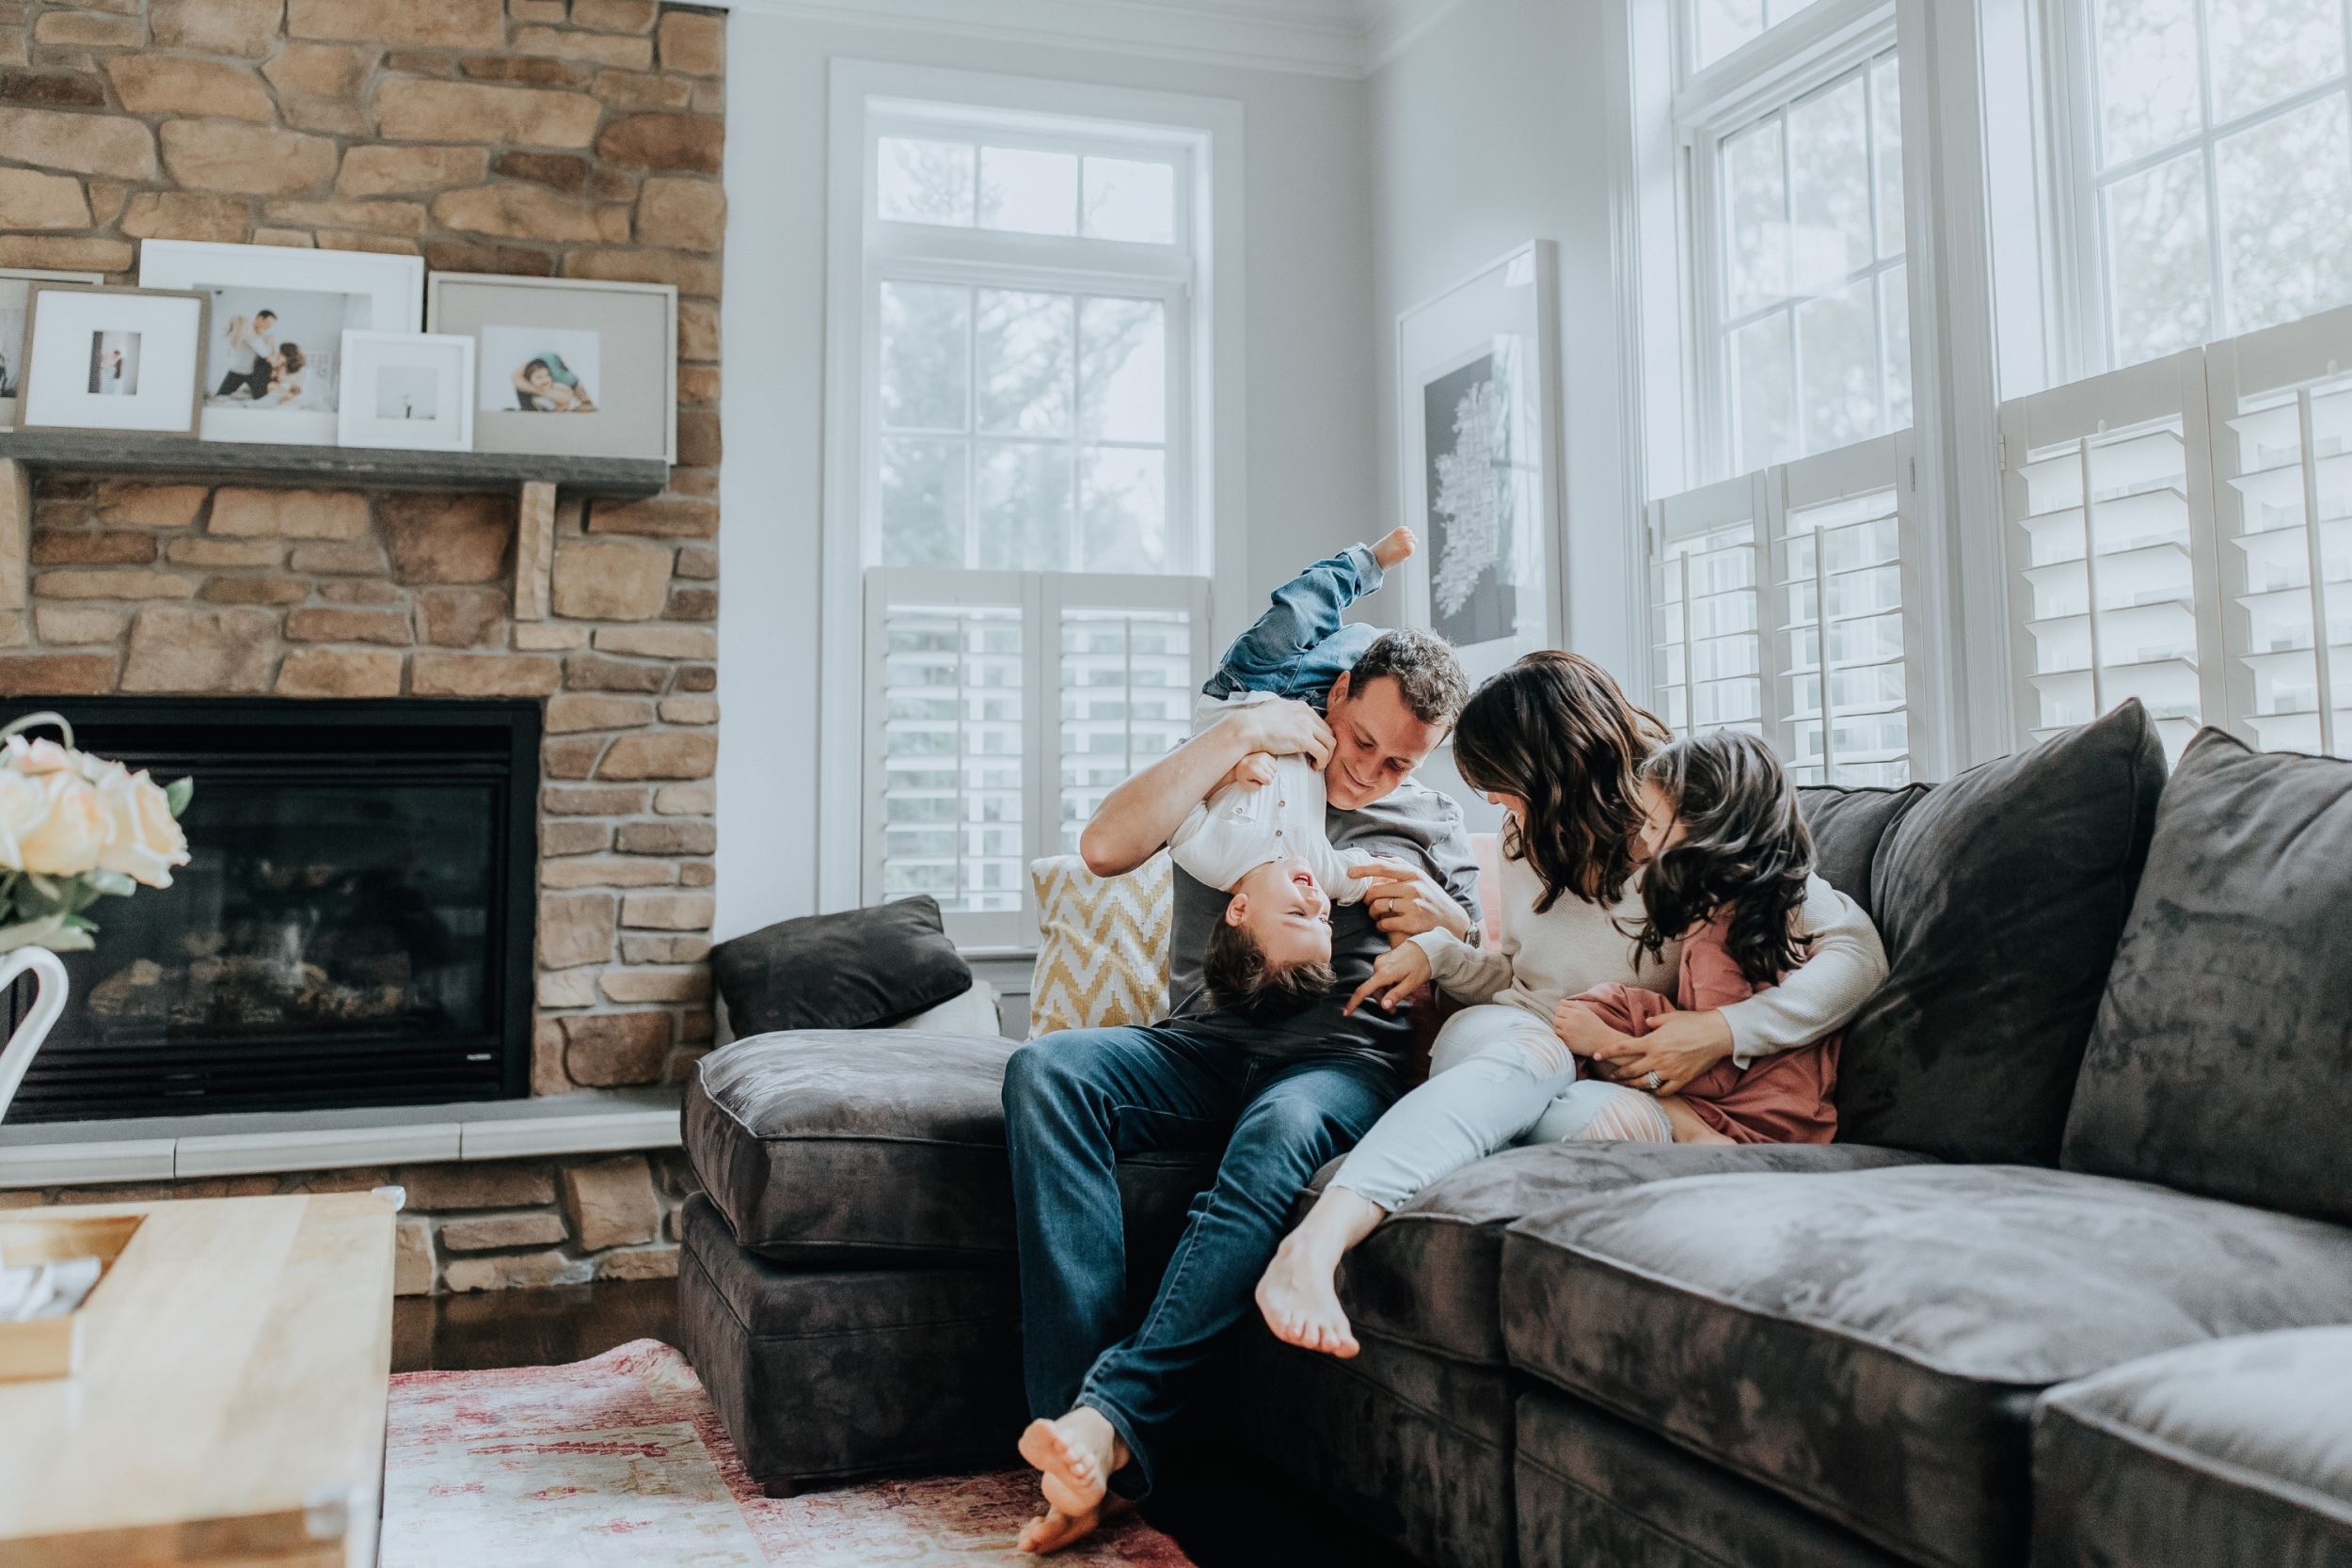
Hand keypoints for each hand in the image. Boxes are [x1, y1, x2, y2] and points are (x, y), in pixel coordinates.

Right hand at [1230, 699, 1331, 769]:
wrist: (1248, 728)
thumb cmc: (1255, 722)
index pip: (1320, 723)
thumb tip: (1284, 712)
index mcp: (1301, 707)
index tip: (1314, 748)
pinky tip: (1314, 766)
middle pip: (1328, 732)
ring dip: (1327, 756)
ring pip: (1330, 743)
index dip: (1320, 738)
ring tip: (1317, 764)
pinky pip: (1323, 753)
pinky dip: (1322, 762)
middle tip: (1318, 758)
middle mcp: (1307, 713)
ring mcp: (1306, 726)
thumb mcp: (1275, 708)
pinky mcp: (1304, 739)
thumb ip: (1285, 711)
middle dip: (1326, 747)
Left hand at [1235, 752, 1276, 788]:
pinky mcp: (1265, 753)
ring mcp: (1263, 756)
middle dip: (1267, 777)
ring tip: (1260, 771)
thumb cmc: (1242, 775)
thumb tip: (1265, 783)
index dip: (1265, 783)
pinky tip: (1262, 766)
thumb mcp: (1246, 785)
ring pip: (1275, 769)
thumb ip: (1256, 787)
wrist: (1237, 763)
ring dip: (1269, 772)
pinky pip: (1274, 763)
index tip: (1259, 781)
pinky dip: (1270, 766)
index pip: (1269, 780)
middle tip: (1258, 776)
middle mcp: (1259, 761)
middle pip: (1272, 775)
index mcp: (1254, 770)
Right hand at [1344, 940, 1431, 1014]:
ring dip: (1387, 991)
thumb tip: (1383, 1006)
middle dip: (1382, 1000)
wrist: (1427, 947)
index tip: (1346, 1013)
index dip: (1354, 1003)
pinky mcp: (1384, 959)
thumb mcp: (1411, 984)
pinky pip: (1381, 976)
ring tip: (1404, 993)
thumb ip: (1396, 995)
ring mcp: (1380, 961)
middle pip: (1373, 989)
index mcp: (1384, 973)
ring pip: (1378, 983)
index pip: (1364, 990)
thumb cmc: (1421, 966)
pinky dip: (1388, 983)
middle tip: (1396, 1009)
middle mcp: (1378, 965)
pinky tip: (1400, 983)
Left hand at [1348, 859, 1472, 942]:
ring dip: (1372, 913)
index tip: (1349, 872)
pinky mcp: (1413, 922)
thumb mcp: (1422, 879)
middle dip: (1367, 899)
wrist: (1453, 922)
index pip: (1384, 867)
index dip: (1364, 869)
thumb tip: (1376, 858)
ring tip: (1377, 915)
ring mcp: (1414, 905)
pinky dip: (1380, 925)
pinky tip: (1384, 925)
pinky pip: (1385, 923)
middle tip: (1368, 904)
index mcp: (1414, 874)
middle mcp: (1414, 887)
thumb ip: (1401, 868)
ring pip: (1378, 907)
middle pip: (1376, 891)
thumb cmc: (1433, 899)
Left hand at [1550, 999, 1622, 1056]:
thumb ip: (1574, 1005)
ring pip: (1555, 1028)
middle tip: (1568, 1023)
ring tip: (1569, 1030)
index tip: (1567, 1016)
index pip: (1558, 1009)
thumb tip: (1561, 1001)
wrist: (1603, 1041)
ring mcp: (1568, 1034)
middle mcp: (1570, 1023)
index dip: (1561, 1012)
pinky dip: (1562, 1036)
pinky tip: (1570, 1036)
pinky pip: (1558, 1038)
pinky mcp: (1568, 1043)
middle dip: (1560, 1020)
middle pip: (1555, 1019)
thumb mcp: (1587, 1011)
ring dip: (1560, 1028)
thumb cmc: (1595, 1025)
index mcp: (1575, 1014)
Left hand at [1584, 1008, 1734, 1096]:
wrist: (1717, 1034)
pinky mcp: (1681, 1080)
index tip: (1595, 1056)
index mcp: (1651, 1042)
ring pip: (1644, 1083)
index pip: (1622, 1049)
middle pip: (1630, 1070)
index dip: (1606, 1053)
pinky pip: (1664, 1091)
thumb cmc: (1693, 1022)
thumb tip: (1647, 1023)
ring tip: (1626, 1085)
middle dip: (1617, 1073)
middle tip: (1610, 1075)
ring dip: (1632, 1085)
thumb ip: (1655, 1021)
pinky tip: (1651, 1091)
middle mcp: (1657, 1058)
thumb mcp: (1670, 1017)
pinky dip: (1656, 1092)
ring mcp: (1669, 1071)